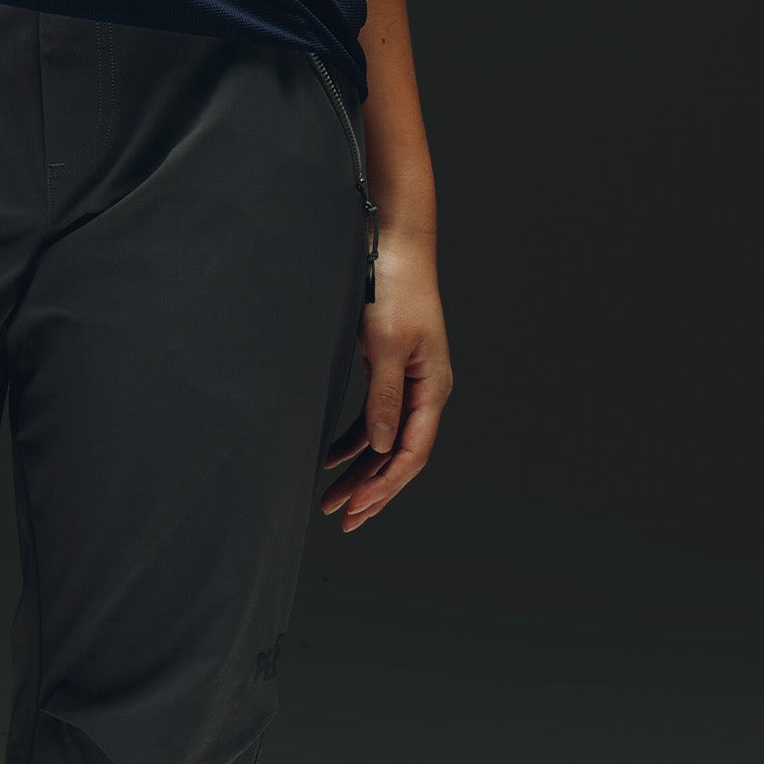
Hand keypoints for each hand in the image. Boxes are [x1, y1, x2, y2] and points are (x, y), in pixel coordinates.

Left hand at [320, 235, 450, 532]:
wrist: (395, 243)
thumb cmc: (393, 288)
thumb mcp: (386, 346)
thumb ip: (383, 398)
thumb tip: (378, 447)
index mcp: (432, 388)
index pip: (410, 453)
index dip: (383, 486)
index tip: (355, 511)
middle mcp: (426, 389)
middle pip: (399, 454)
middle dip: (371, 490)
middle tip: (341, 520)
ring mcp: (410, 380)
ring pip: (385, 439)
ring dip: (360, 470)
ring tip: (331, 498)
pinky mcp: (391, 368)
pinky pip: (374, 417)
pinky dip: (354, 440)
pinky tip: (332, 457)